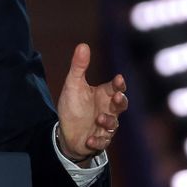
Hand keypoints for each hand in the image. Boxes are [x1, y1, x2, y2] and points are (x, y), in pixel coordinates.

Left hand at [56, 43, 127, 165]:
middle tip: (117, 98)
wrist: (65, 131)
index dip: (118, 84)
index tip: (118, 79)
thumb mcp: (73, 84)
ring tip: (98, 118)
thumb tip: (83, 45)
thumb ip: (79, 67)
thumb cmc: (73, 105)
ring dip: (108, 121)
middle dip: (121, 102)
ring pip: (113, 124)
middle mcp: (107, 109)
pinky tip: (89, 139)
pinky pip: (102, 142)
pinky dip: (97, 141)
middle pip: (121, 105)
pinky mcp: (98, 140)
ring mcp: (104, 126)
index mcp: (103, 94)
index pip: (115, 88)